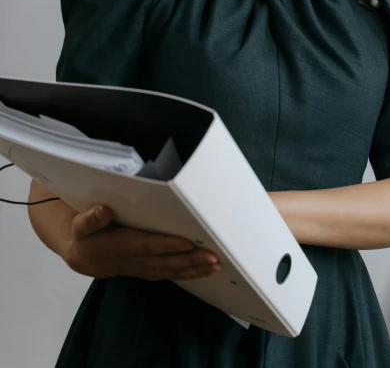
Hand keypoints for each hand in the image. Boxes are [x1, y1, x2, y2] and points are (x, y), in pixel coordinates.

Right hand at [63, 204, 221, 281]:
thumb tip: (103, 210)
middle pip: (167, 260)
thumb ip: (91, 219)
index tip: (187, 242)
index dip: (167, 245)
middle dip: (191, 259)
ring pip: (173, 269)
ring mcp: (145, 267)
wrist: (85, 257)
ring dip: (195, 268)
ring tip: (215, 264)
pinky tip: (206, 271)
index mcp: (123, 245)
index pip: (149, 245)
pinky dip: (191, 273)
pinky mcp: (151, 270)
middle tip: (213, 256)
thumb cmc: (86, 237)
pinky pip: (173, 274)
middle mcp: (137, 259)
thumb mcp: (80, 225)